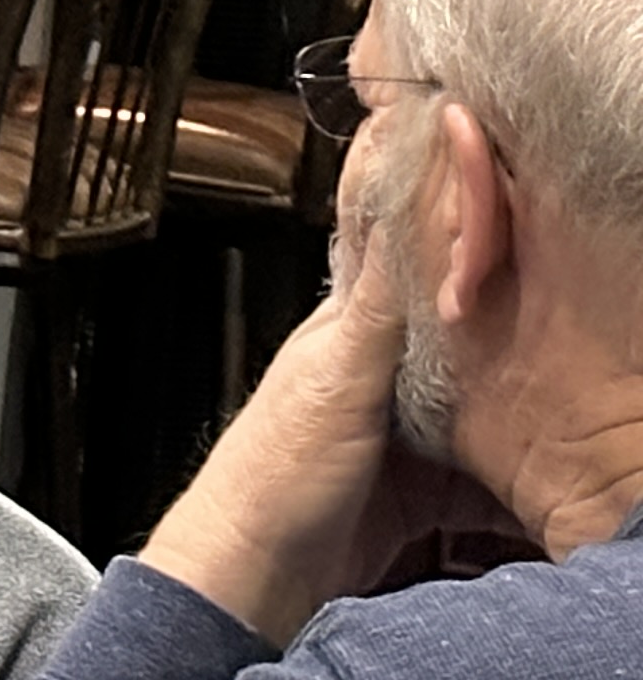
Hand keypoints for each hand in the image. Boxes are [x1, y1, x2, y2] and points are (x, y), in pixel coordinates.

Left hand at [138, 237, 500, 643]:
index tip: (486, 235)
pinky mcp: (413, 493)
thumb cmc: (269, 475)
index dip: (442, 252)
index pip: (400, 272)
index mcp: (343, 333)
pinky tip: (516, 482)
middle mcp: (368, 376)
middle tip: (529, 344)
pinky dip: (500, 480)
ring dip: (497, 416)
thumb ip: (375, 304)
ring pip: (467, 411)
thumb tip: (400, 215)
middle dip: (487, 344)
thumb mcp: (336, 374)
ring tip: (523, 414)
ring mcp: (392, 436)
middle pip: (448, 347)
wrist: (255, 569)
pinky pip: (475, 478)